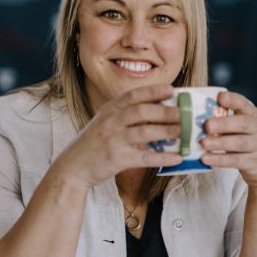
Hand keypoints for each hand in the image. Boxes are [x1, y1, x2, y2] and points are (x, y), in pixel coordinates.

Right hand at [57, 84, 182, 189]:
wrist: (73, 166)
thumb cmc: (93, 143)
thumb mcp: (104, 122)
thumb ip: (125, 114)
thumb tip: (157, 110)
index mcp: (110, 109)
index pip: (134, 95)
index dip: (154, 91)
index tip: (172, 89)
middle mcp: (111, 121)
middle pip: (142, 111)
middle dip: (165, 111)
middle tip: (183, 113)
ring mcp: (113, 139)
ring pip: (145, 132)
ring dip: (167, 131)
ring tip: (183, 131)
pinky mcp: (117, 159)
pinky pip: (145, 157)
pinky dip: (163, 157)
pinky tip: (177, 158)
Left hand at [200, 92, 256, 190]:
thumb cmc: (245, 139)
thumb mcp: (239, 126)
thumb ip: (224, 118)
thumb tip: (195, 115)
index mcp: (252, 114)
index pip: (244, 104)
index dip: (232, 100)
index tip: (220, 97)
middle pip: (244, 123)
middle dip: (225, 124)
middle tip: (207, 125)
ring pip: (240, 143)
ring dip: (220, 143)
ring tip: (203, 143)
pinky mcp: (253, 163)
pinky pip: (236, 161)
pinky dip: (220, 160)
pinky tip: (206, 158)